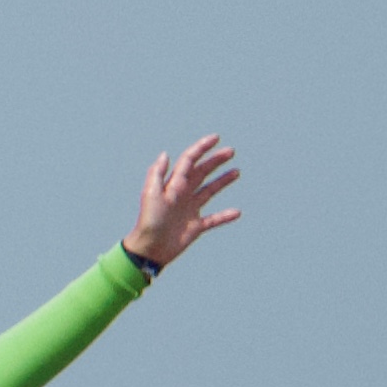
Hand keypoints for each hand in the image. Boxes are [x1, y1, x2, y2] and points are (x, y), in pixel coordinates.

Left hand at [128, 132, 243, 268]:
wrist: (150, 248)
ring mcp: (190, 209)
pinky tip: (237, 212)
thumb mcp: (151, 194)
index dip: (201, 148)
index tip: (216, 138)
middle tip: (230, 151)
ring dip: (222, 181)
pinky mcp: (195, 226)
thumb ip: (158, 173)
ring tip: (236, 172)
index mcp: (173, 184)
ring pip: (209, 191)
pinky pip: (214, 219)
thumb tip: (166, 154)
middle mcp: (182, 194)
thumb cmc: (149, 221)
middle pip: (201, 172)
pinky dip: (225, 216)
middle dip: (215, 161)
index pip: (189, 161)